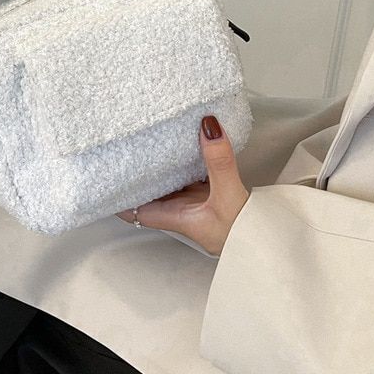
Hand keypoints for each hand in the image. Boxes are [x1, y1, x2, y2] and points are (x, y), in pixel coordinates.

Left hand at [116, 115, 249, 256]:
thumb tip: (207, 125)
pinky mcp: (211, 196)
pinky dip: (183, 162)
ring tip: (145, 138)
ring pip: (168, 183)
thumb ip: (218, 162)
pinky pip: (189, 176)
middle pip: (148, 191)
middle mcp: (180, 211)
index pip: (133, 208)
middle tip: (122, 145)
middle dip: (136, 173)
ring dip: (159, 166)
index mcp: (174, 217)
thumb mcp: (229, 196)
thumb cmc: (244, 234)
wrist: (272, 248)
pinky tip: (182, 144)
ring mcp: (196, 203)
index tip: (102, 174)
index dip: (115, 194)